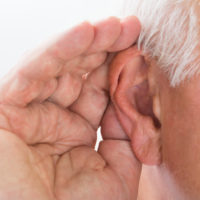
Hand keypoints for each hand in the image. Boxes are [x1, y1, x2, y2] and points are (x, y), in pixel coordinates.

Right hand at [0, 17, 140, 199]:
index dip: (119, 69)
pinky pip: (34, 72)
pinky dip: (59, 49)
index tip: (139, 51)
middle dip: (105, 48)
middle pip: (81, 73)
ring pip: (59, 65)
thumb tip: (133, 98)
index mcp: (77, 132)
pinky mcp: (6, 107)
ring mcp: (30, 110)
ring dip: (87, 42)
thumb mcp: (116, 171)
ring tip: (113, 25)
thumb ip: (125, 134)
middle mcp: (53, 117)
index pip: (100, 91)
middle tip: (129, 28)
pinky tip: (85, 31)